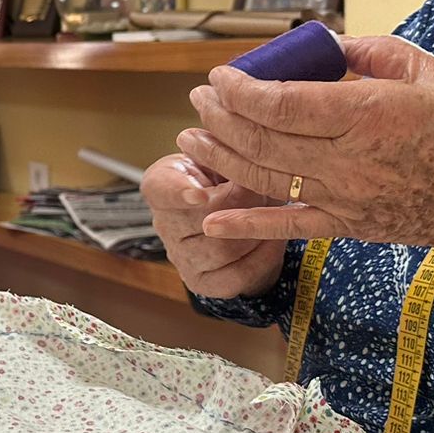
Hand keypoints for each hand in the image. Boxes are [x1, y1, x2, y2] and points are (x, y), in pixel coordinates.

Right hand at [140, 154, 287, 299]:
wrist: (239, 213)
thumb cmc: (228, 176)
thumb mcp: (224, 156)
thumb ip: (227, 151)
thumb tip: (243, 150)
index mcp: (162, 184)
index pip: (160, 189)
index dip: (179, 192)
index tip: (200, 195)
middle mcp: (164, 223)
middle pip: (202, 220)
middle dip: (242, 205)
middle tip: (266, 191)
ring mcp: (181, 256)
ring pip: (222, 250)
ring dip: (255, 231)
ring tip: (272, 215)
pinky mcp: (202, 281)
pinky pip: (236, 276)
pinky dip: (263, 257)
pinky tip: (273, 239)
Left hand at [178, 36, 433, 310]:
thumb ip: (375, 54)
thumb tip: (326, 44)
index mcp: (371, 115)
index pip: (283, 103)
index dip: (241, 90)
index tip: (221, 75)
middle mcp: (351, 160)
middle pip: (264, 140)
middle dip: (222, 118)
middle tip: (199, 99)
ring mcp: (348, 199)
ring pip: (267, 178)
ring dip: (222, 158)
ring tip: (191, 138)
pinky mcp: (350, 227)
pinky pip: (289, 226)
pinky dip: (247, 223)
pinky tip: (211, 218)